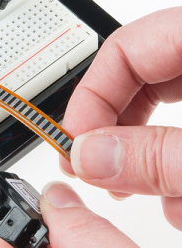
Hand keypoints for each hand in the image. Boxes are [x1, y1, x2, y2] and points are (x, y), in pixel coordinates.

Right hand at [61, 7, 181, 228]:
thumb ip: (158, 155)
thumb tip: (92, 157)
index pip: (125, 49)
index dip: (92, 98)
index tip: (76, 146)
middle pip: (140, 79)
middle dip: (114, 131)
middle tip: (95, 170)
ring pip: (167, 109)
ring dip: (146, 157)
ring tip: (143, 195)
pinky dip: (177, 164)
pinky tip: (178, 199)